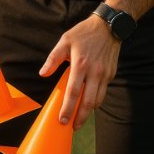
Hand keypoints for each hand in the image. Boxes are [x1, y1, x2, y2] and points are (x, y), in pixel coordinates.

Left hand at [40, 15, 121, 129]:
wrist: (109, 27)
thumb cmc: (83, 33)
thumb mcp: (64, 41)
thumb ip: (53, 59)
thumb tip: (43, 74)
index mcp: (80, 65)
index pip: (74, 93)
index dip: (68, 108)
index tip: (62, 120)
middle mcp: (95, 72)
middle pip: (88, 102)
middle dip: (80, 117)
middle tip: (73, 127)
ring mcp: (105, 74)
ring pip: (98, 100)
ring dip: (89, 112)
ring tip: (79, 119)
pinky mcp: (111, 74)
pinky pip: (103, 91)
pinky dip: (96, 100)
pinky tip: (88, 103)